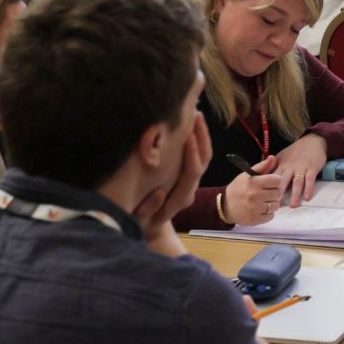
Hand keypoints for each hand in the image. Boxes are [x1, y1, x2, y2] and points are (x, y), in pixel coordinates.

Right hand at [135, 113, 211, 250]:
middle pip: (204, 161)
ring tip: (195, 114)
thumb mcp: (139, 222)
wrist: (151, 228)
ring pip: (203, 156)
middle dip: (202, 137)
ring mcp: (191, 182)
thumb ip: (147, 210)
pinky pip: (197, 155)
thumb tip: (158, 193)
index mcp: (181, 199)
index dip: (192, 155)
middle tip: (195, 115)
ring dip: (201, 134)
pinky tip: (189, 124)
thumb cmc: (141, 223)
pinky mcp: (188, 175)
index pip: (192, 174)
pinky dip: (196, 139)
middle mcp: (190, 189)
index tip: (188, 136)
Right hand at [222, 155, 287, 224]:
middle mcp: (254, 195)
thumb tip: (272, 158)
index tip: (273, 183)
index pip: (277, 180)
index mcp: (253, 182)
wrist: (224, 206)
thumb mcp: (247, 175)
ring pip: (276, 205)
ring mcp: (254, 208)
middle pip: (278, 193)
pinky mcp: (255, 219)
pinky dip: (268, 213)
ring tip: (264, 201)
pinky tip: (261, 209)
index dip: (277, 181)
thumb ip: (261, 167)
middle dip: (275, 192)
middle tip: (268, 193)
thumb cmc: (238, 189)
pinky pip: (271, 216)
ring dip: (273, 204)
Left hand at [272, 132, 328, 207]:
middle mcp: (290, 167)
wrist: (312, 141)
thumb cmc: (296, 151)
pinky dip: (309, 189)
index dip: (268, 188)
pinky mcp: (312, 168)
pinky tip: (307, 197)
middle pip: (283, 181)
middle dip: (280, 193)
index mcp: (281, 165)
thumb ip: (273, 167)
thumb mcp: (281, 156)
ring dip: (295, 194)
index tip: (265, 200)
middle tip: (277, 205)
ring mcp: (302, 168)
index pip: (273, 178)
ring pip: (297, 182)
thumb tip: (261, 179)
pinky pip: (310, 180)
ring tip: (293, 205)